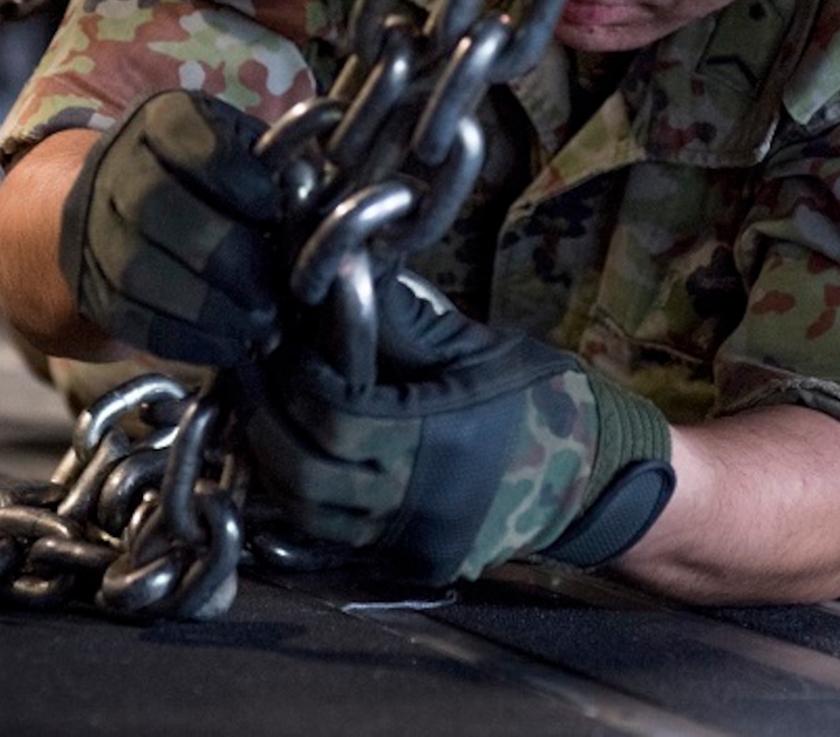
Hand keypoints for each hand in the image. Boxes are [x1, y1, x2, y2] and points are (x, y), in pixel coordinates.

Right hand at [59, 90, 283, 366]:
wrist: (116, 207)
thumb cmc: (208, 177)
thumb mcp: (241, 147)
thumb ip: (278, 166)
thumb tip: (318, 202)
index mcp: (162, 121)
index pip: (192, 142)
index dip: (238, 181)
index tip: (275, 214)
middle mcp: (116, 168)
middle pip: (159, 208)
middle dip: (228, 259)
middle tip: (277, 294)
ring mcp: (93, 229)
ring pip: (139, 271)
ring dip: (209, 308)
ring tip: (264, 328)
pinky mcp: (91, 287)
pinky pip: (131, 318)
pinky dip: (186, 339)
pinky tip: (231, 346)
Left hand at [237, 274, 674, 582]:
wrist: (592, 477)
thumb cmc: (537, 396)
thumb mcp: (475, 347)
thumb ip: (404, 323)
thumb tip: (338, 280)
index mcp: (437, 436)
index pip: (334, 414)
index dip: (294, 379)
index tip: (275, 344)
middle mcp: (417, 497)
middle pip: (305, 471)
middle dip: (266, 424)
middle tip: (247, 379)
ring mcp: (411, 538)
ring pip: (308, 513)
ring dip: (274, 465)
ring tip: (261, 416)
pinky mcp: (409, 560)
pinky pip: (332, 537)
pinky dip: (302, 501)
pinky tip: (292, 461)